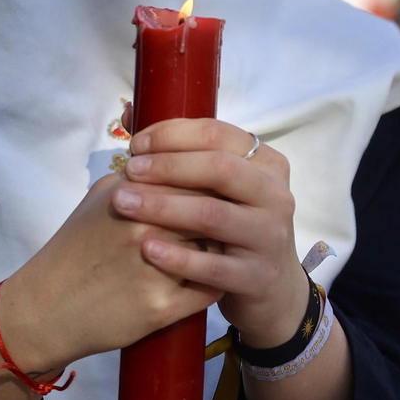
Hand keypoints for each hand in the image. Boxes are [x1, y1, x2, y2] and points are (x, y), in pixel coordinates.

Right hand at [0, 172, 221, 373]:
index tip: (218, 188)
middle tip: (225, 217)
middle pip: (210, 211)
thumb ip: (139, 174)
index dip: (211, 182)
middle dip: (221, 214)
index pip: (194, 176)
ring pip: (216, 250)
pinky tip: (213, 276)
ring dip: (223, 247)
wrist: (47, 307)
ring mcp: (155, 270)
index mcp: (132, 196)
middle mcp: (145, 229)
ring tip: (221, 246)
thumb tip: (174, 155)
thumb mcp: (100, 197)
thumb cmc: (76, 248)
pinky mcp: (161, 308)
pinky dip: (216, 281)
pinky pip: (209, 289)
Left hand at [115, 118, 307, 349]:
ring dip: (163, 207)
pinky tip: (148, 250)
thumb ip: (182, 152)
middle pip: (219, 169)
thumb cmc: (231, 227)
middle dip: (167, 166)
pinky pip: (214, 267)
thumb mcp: (220, 188)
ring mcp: (270, 237)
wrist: (269, 288)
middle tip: (128, 171)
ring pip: (213, 214)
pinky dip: (178, 257)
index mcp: (266, 163)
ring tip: (123, 204)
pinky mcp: (258, 277)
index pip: (218, 134)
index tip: (136, 144)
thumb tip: (129, 111)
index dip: (173, 134)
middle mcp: (275, 195)